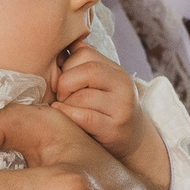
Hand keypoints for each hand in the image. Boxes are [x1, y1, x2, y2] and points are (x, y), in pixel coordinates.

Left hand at [52, 44, 147, 160]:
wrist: (133, 140)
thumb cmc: (106, 110)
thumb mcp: (100, 84)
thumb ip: (82, 66)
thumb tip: (56, 48)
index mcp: (116, 70)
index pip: (85, 53)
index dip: (66, 64)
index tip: (61, 79)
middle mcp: (123, 85)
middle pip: (87, 71)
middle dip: (64, 83)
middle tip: (60, 96)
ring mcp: (121, 107)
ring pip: (82, 96)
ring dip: (65, 103)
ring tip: (63, 107)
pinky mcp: (114, 128)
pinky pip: (84, 116)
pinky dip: (67, 113)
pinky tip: (60, 113)